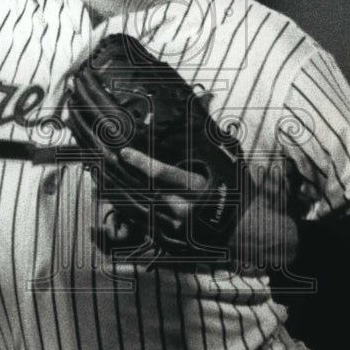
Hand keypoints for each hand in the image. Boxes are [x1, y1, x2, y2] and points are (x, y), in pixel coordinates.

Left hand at [107, 147, 297, 271]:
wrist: (251, 235)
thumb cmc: (238, 195)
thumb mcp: (228, 168)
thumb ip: (209, 145)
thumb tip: (202, 106)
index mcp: (200, 191)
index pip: (165, 176)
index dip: (142, 163)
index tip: (123, 152)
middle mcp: (185, 212)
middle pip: (144, 193)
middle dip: (119, 178)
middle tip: (100, 162)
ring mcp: (177, 231)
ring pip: (139, 211)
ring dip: (117, 195)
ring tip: (99, 179)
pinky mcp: (172, 242)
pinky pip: (143, 228)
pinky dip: (126, 213)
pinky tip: (113, 202)